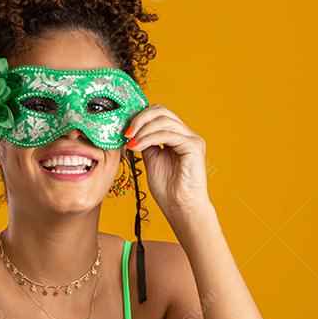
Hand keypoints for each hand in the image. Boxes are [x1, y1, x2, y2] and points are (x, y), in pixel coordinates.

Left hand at [124, 104, 210, 220]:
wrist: (180, 208)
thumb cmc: (169, 190)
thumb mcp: (151, 159)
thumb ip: (146, 142)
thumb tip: (132, 130)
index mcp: (179, 136)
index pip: (159, 114)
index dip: (139, 117)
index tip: (123, 130)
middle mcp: (187, 135)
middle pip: (161, 111)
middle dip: (139, 119)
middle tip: (126, 133)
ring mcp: (192, 139)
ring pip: (163, 120)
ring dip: (142, 130)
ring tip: (130, 142)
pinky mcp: (193, 146)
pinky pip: (167, 134)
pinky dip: (149, 138)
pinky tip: (138, 147)